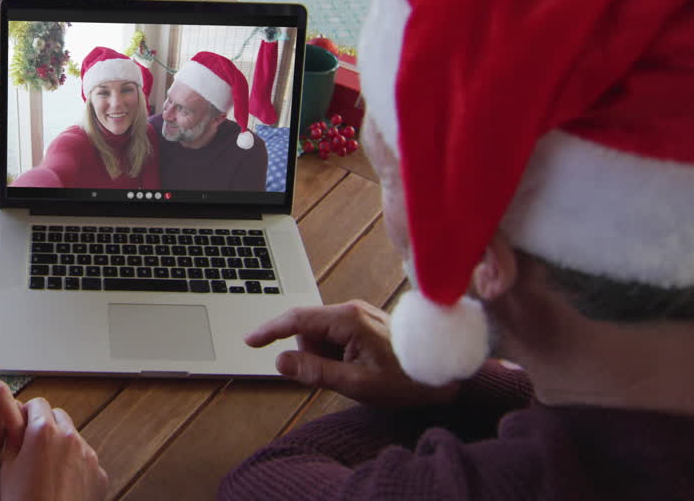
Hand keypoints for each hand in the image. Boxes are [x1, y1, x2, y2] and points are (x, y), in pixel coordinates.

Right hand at [0, 398, 107, 500]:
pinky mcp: (99, 473)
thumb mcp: (8, 467)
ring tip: (48, 468)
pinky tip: (63, 484)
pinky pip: (87, 460)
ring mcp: (88, 455)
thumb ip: (15, 439)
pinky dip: (76, 465)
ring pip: (74, 437)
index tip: (22, 423)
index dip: (27, 412)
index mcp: (43, 431)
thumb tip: (18, 427)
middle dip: (46, 424)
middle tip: (33, 444)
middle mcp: (70, 437)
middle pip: (59, 415)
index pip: (38, 404)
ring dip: (62, 444)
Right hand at [246, 300, 458, 405]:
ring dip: (325, 356)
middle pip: (307, 330)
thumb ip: (315, 372)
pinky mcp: (363, 322)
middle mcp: (350, 310)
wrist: (444, 374)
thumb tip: (281, 362)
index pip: (296, 319)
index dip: (269, 330)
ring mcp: (358, 314)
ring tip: (355, 373)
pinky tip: (360, 366)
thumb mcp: (357, 384)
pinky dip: (337, 354)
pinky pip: (335, 336)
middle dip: (311, 355)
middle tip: (338, 377)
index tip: (249, 341)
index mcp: (348, 320)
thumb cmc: (406, 380)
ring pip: (320, 335)